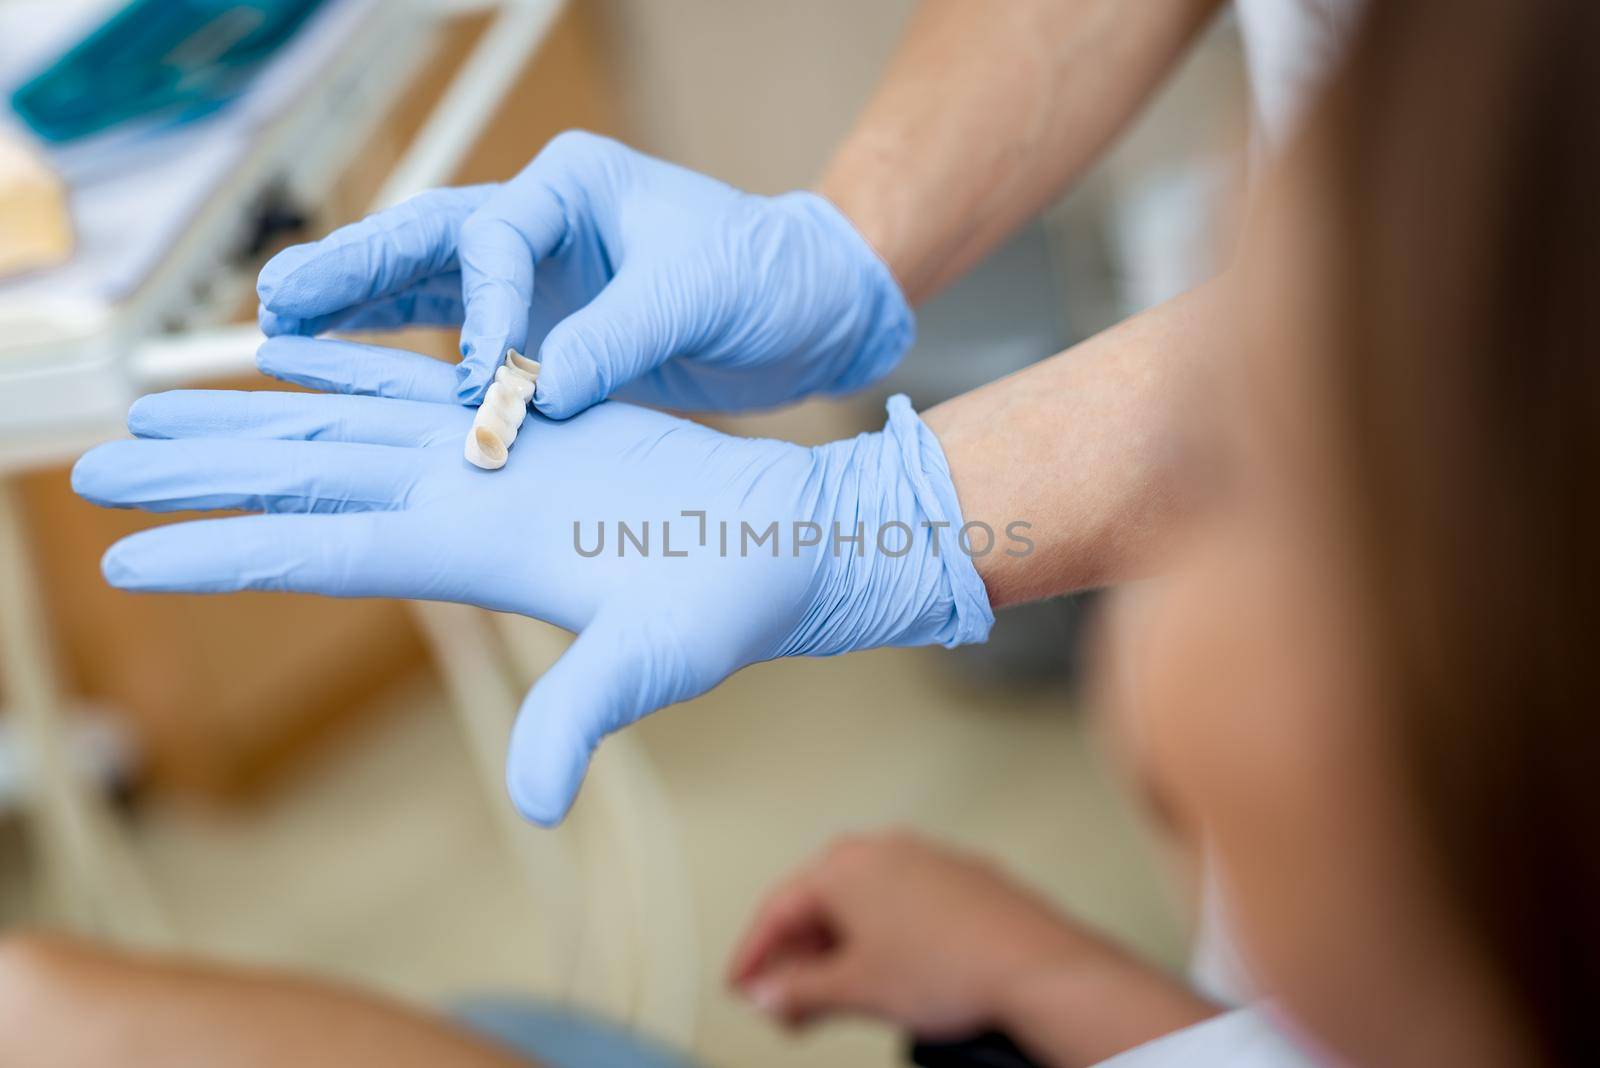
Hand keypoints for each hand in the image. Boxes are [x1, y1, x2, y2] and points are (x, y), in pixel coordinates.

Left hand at [72, 338, 990, 824]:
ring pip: (339, 427)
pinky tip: (286, 351)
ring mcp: (490, 458)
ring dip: (246, 417)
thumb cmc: (732, 602)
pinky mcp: (528, 416)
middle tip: (92, 465)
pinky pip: (416, 382)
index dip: (221, 551)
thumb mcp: (656, 661)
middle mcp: (461, 504)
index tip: (123, 558)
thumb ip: (586, 714)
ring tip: (153, 405)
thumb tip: (539, 801)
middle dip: (197, 474)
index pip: (319, 550)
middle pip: (300, 481)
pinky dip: (348, 365)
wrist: (781, 544)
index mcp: (473, 551)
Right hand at [256, 131, 913, 411]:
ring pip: (425, 284)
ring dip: (358, 308)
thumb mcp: (702, 293)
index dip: (480, 312)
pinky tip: (345, 363)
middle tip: (277, 300)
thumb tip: (542, 395)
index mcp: (573, 185)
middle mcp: (541, 221)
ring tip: (280, 328)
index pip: (494, 239)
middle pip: (425, 241)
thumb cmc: (768, 278)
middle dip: (353, 271)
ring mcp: (536, 274)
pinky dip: (406, 349)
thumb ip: (622, 336)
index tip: (489, 379)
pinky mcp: (543, 325)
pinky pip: (458, 333)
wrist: (807, 311)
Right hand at [728, 831, 1125, 1037]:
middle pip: (818, 904)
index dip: (753, 956)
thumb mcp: (855, 989)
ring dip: (839, 949)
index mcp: (844, 865)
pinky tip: (890, 973)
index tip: (744, 986)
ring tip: (836, 996)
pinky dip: (883, 937)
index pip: (776, 909)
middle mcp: (883, 850)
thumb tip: (770, 992)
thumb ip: (797, 992)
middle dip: (797, 957)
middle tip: (785, 1002)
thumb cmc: (955, 965)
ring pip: (863, 904)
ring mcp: (926, 859)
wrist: (1036, 966)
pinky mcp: (961, 877)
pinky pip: (903, 904)